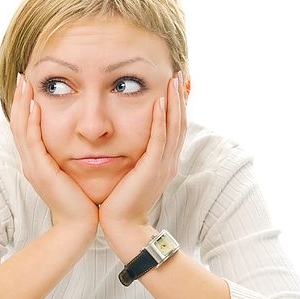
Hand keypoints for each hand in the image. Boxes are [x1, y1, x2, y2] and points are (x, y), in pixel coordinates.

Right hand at [10, 74, 98, 237]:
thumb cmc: (83, 201)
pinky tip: (36, 105)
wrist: (81, 225)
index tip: (31, 86)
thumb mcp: (75, 174)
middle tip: (23, 77)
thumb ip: (73, 158)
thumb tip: (83, 143)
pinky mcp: (41, 172)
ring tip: (26, 83)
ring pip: (22, 129)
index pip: (27, 129)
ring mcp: (33, 167)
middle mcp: (31, 163)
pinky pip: (33, 141)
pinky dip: (32, 122)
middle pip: (20, 124)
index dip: (27, 107)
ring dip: (23, 105)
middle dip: (21, 100)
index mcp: (39, 163)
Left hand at [99, 72, 186, 233]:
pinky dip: (160, 120)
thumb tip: (128, 143)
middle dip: (179, 97)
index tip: (172, 84)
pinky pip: (158, 139)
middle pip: (178, 123)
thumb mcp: (132, 175)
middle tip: (178, 73)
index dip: (175, 106)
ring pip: (173, 127)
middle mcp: (168, 162)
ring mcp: (163, 166)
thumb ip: (135, 159)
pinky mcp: (152, 169)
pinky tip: (159, 102)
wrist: (121, 226)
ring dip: (173, 102)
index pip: (173, 128)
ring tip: (172, 79)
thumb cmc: (120, 202)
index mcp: (164, 163)